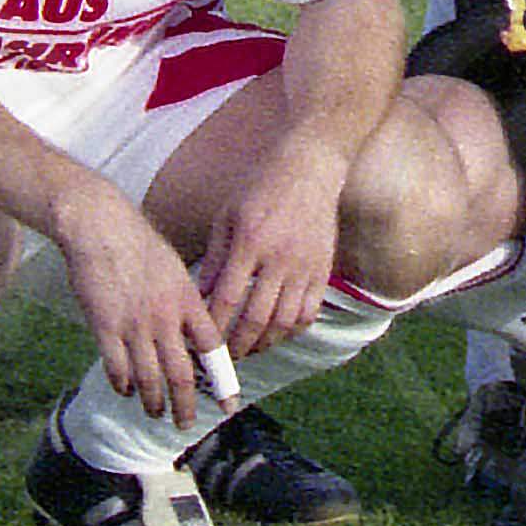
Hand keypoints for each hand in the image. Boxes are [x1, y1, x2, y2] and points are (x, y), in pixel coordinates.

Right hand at [62, 183, 238, 428]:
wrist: (100, 227)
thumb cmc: (139, 243)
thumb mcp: (174, 269)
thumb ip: (185, 301)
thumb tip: (193, 330)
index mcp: (187, 300)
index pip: (212, 348)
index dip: (222, 379)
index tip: (228, 402)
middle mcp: (165, 317)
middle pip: (181, 373)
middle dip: (185, 405)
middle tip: (186, 423)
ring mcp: (134, 324)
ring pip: (149, 377)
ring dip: (153, 402)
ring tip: (155, 413)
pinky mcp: (105, 326)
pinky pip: (117, 366)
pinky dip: (123, 384)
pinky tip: (126, 390)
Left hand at [193, 145, 351, 359]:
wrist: (311, 166)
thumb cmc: (262, 188)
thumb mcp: (228, 215)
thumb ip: (216, 258)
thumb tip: (201, 297)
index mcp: (250, 242)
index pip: (228, 299)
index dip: (214, 327)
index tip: (203, 343)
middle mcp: (279, 257)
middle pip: (256, 318)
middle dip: (237, 346)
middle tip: (225, 359)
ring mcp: (305, 265)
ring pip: (285, 321)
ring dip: (265, 343)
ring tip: (250, 350)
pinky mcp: (323, 268)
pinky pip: (310, 311)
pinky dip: (293, 330)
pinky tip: (278, 333)